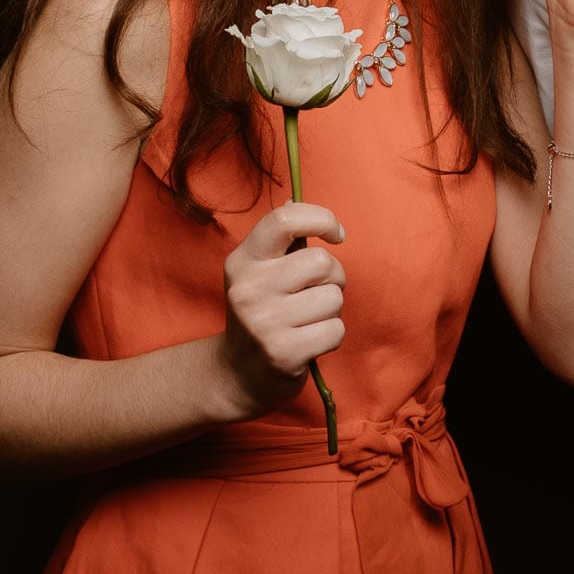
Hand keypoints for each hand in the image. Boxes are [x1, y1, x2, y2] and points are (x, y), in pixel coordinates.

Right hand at [216, 202, 346, 419]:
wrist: (238, 375)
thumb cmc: (261, 314)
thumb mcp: (258, 273)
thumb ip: (279, 239)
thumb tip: (294, 198)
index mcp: (243, 261)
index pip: (285, 219)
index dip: (321, 218)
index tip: (336, 234)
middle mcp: (249, 288)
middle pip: (322, 262)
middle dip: (333, 277)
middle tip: (317, 292)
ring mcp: (265, 322)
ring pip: (333, 297)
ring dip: (331, 310)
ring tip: (308, 319)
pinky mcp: (284, 353)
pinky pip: (335, 330)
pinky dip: (331, 335)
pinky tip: (310, 341)